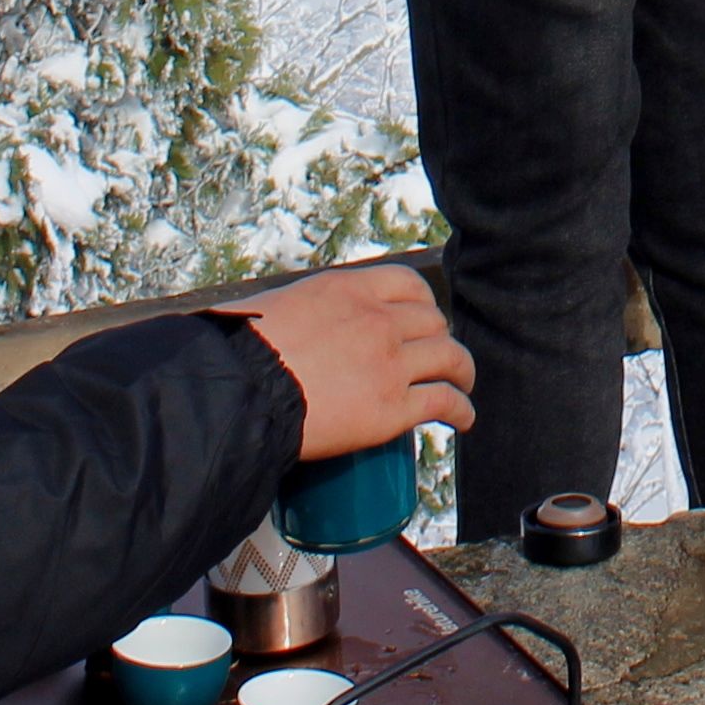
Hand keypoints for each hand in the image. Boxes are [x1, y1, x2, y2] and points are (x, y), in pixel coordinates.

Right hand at [240, 262, 478, 456]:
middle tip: (438, 357)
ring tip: (463, 384)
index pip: (407, 284)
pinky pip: (443, 403)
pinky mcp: (393, 408)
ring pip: (450, 359)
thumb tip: (270, 319)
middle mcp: (378, 320)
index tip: (424, 318)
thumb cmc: (241, 353)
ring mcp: (390, 364)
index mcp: (349, 290)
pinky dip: (461, 410)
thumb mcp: (275, 307)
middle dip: (440, 339)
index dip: (424, 303)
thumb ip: (291, 309)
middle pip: (432, 323)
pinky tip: (463, 420)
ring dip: (462, 372)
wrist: (243, 394)